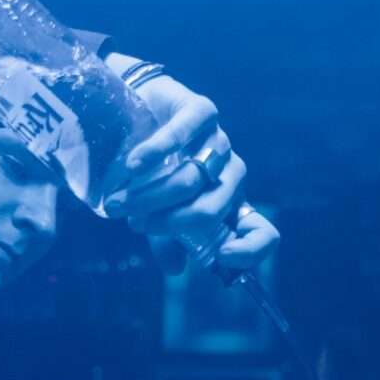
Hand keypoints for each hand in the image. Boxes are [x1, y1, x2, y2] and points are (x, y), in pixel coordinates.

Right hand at [101, 66, 276, 271]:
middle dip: (168, 223)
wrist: (134, 115)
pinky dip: (154, 153)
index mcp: (230, 203)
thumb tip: (176, 269)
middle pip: (213, 209)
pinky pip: (182, 135)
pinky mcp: (202, 110)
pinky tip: (133, 165)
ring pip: (192, 179)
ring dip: (150, 195)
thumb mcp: (157, 213)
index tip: (223, 256)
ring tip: (118, 201)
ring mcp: (219, 140)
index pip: (261, 231)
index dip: (251, 249)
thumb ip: (167, 240)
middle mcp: (231, 174)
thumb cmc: (151, 172)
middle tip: (134, 223)